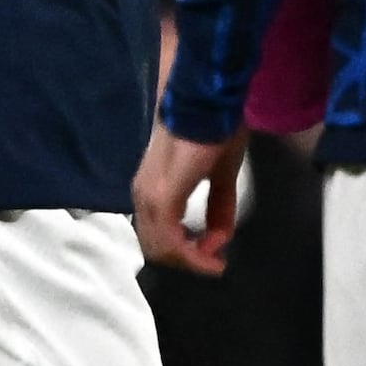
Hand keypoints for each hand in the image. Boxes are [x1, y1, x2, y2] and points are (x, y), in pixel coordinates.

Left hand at [132, 124, 240, 273]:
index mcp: (153, 190)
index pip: (158, 236)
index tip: (215, 257)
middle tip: (215, 261)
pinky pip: (169, 239)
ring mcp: (149, 196)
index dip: (187, 254)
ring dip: (190, 259)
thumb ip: (220, 208)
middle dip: (189, 260)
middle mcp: (144, 195)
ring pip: (161, 247)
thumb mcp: (222, 176)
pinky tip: (210, 254)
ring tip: (215, 259)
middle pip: (157, 246)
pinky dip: (190, 254)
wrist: (206, 104)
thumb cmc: (213, 132)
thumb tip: (218, 238)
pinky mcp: (162, 196)